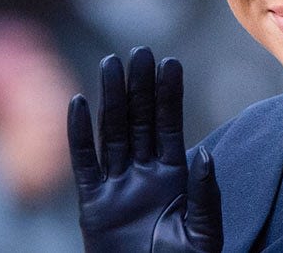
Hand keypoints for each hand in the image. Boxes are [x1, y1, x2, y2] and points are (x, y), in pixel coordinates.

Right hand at [68, 47, 221, 252]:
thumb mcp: (203, 232)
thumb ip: (204, 195)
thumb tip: (205, 155)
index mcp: (174, 176)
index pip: (170, 125)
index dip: (169, 95)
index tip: (170, 62)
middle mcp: (144, 174)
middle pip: (140, 120)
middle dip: (140, 86)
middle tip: (140, 50)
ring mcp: (117, 187)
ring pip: (112, 133)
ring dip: (111, 98)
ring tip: (111, 63)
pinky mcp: (92, 205)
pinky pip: (84, 164)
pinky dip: (78, 135)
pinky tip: (78, 103)